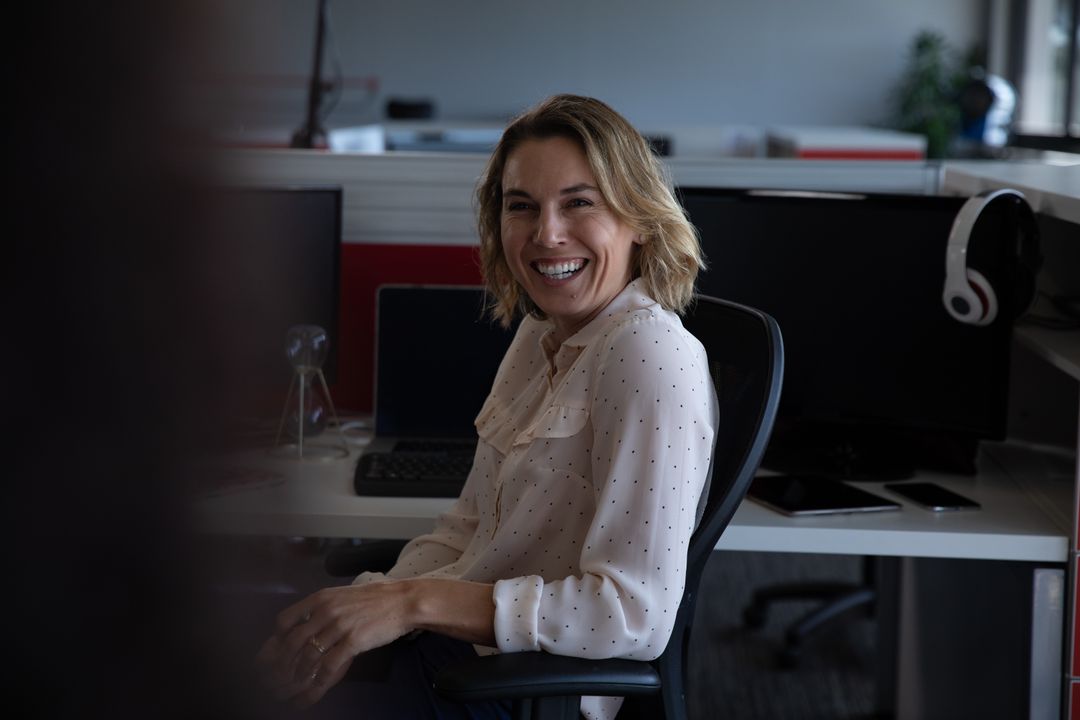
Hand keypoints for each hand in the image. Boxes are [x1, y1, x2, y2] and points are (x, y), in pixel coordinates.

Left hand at [255, 582, 412, 708]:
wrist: (401, 601)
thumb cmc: (374, 599)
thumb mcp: (342, 595)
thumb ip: (323, 606)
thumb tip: (306, 620)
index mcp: (321, 598)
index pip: (286, 619)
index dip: (279, 637)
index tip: (281, 647)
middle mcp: (326, 611)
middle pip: (293, 641)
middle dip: (285, 661)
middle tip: (284, 672)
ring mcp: (340, 626)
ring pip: (309, 655)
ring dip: (301, 673)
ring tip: (299, 682)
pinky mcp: (353, 641)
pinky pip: (330, 665)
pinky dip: (320, 680)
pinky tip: (319, 686)